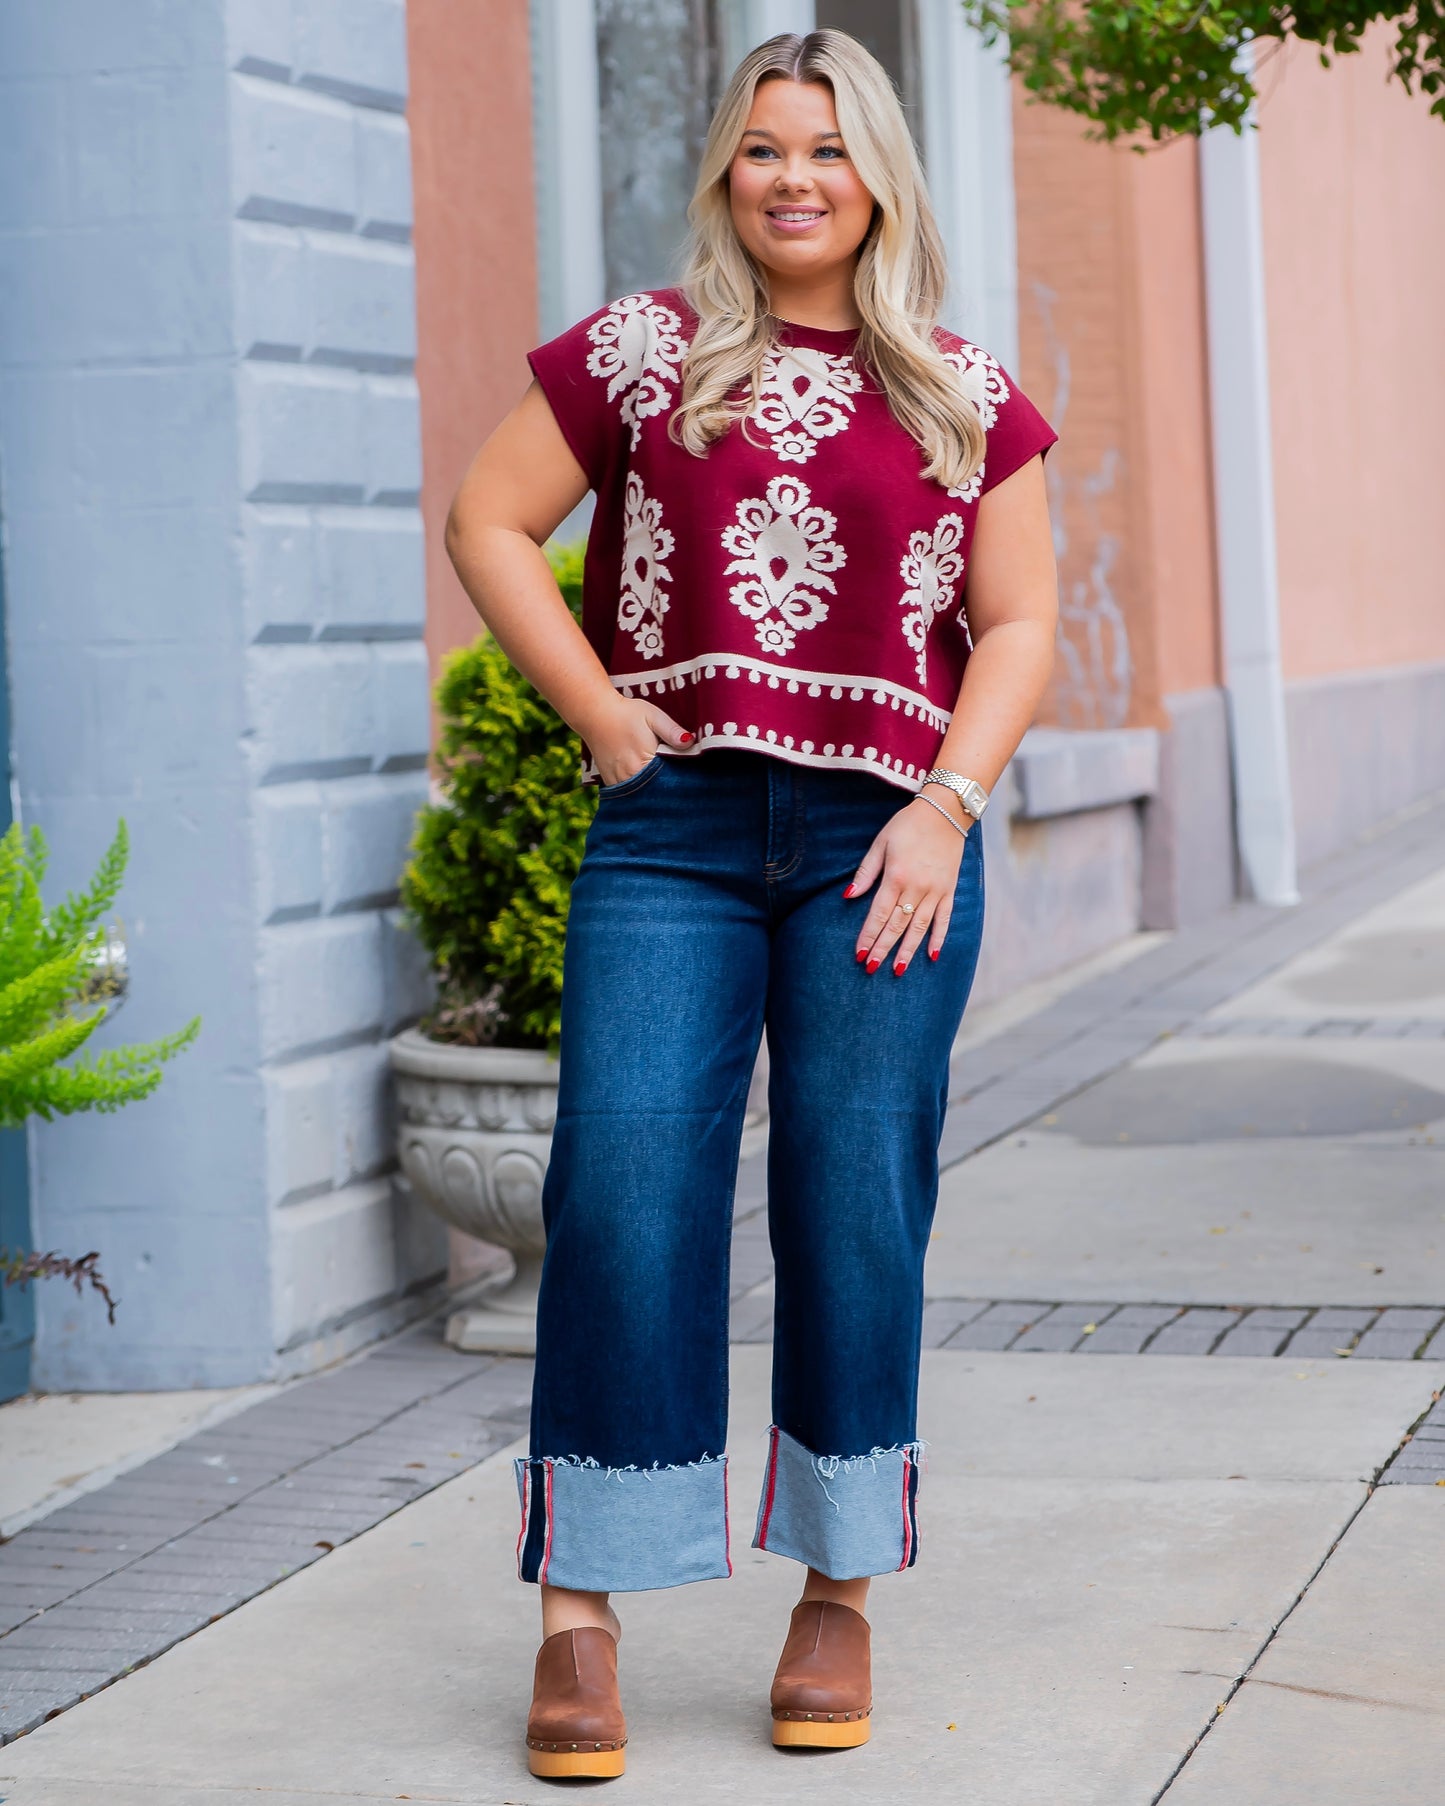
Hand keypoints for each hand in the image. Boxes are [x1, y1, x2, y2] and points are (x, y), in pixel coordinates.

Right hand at [581, 692, 694, 786]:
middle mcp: (629, 779)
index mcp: (643, 764)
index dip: (681, 782)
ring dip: (653, 793)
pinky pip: (629, 795)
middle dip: (668, 791)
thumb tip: (690, 743)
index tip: (690, 778)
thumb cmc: (626, 713)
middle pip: (656, 794)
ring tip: (663, 785)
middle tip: (679, 786)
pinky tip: (646, 784)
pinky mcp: (610, 783)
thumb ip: (672, 731)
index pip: (670, 782)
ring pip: (642, 797)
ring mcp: (618, 783)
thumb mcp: (653, 716)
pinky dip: (639, 792)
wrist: (595, 714)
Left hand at [843, 798, 970, 974]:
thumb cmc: (908, 825)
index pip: (878, 914)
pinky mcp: (949, 890)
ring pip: (920, 928)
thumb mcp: (881, 843)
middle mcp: (916, 889)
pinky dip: (939, 938)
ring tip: (898, 970)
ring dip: (908, 950)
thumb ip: (866, 872)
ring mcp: (935, 891)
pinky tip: (932, 955)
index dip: (868, 936)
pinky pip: (944, 919)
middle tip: (871, 969)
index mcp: (896, 877)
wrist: (945, 812)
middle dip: (883, 949)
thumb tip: (848, 896)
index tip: (859, 954)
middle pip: (897, 926)